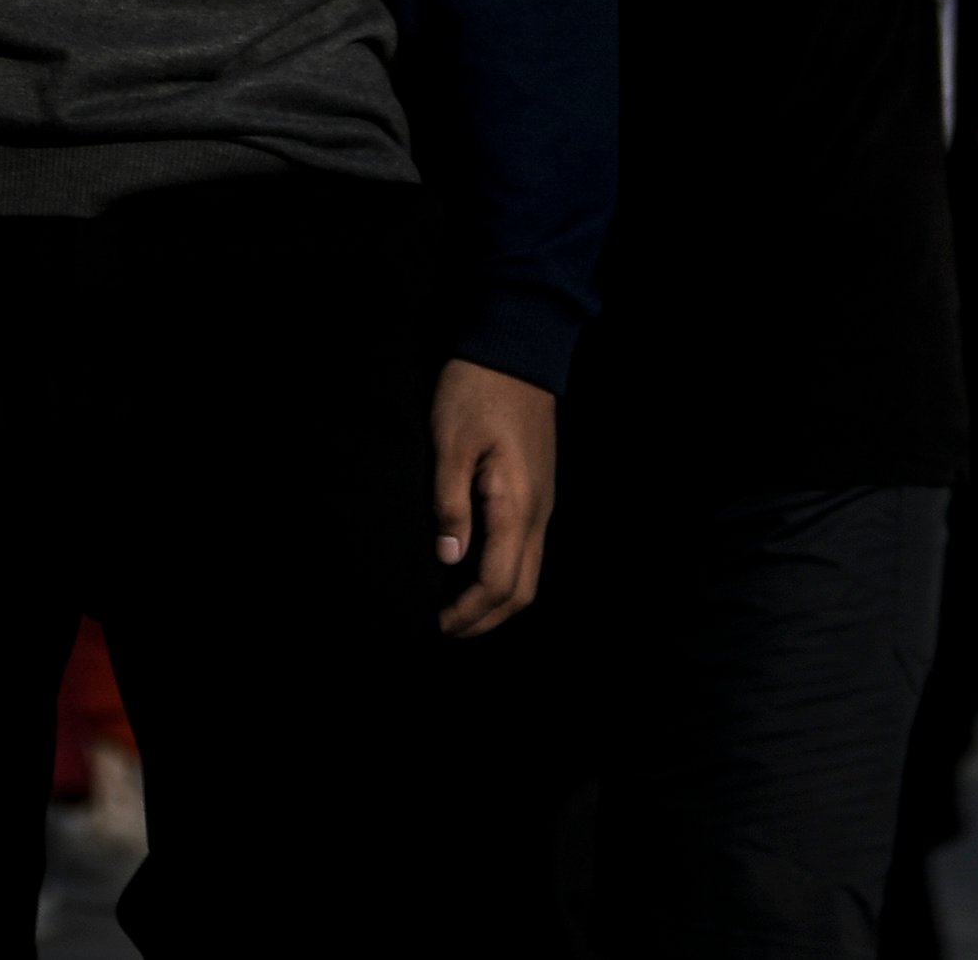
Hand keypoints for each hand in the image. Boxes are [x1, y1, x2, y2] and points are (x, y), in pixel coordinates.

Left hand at [434, 359, 555, 636]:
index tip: (435, 624)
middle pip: (522, 591)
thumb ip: (449, 503)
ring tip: (455, 607)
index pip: (499, 584)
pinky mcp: (538, 490)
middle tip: (444, 628)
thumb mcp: (450, 443)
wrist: (517, 349)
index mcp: (517, 506)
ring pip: (529, 573)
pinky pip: (526, 549)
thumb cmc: (477, 391)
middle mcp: (538, 513)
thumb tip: (448, 559)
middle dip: (485, 619)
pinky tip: (472, 568)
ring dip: (495, 600)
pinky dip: (503, 573)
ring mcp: (543, 503)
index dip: (468, 612)